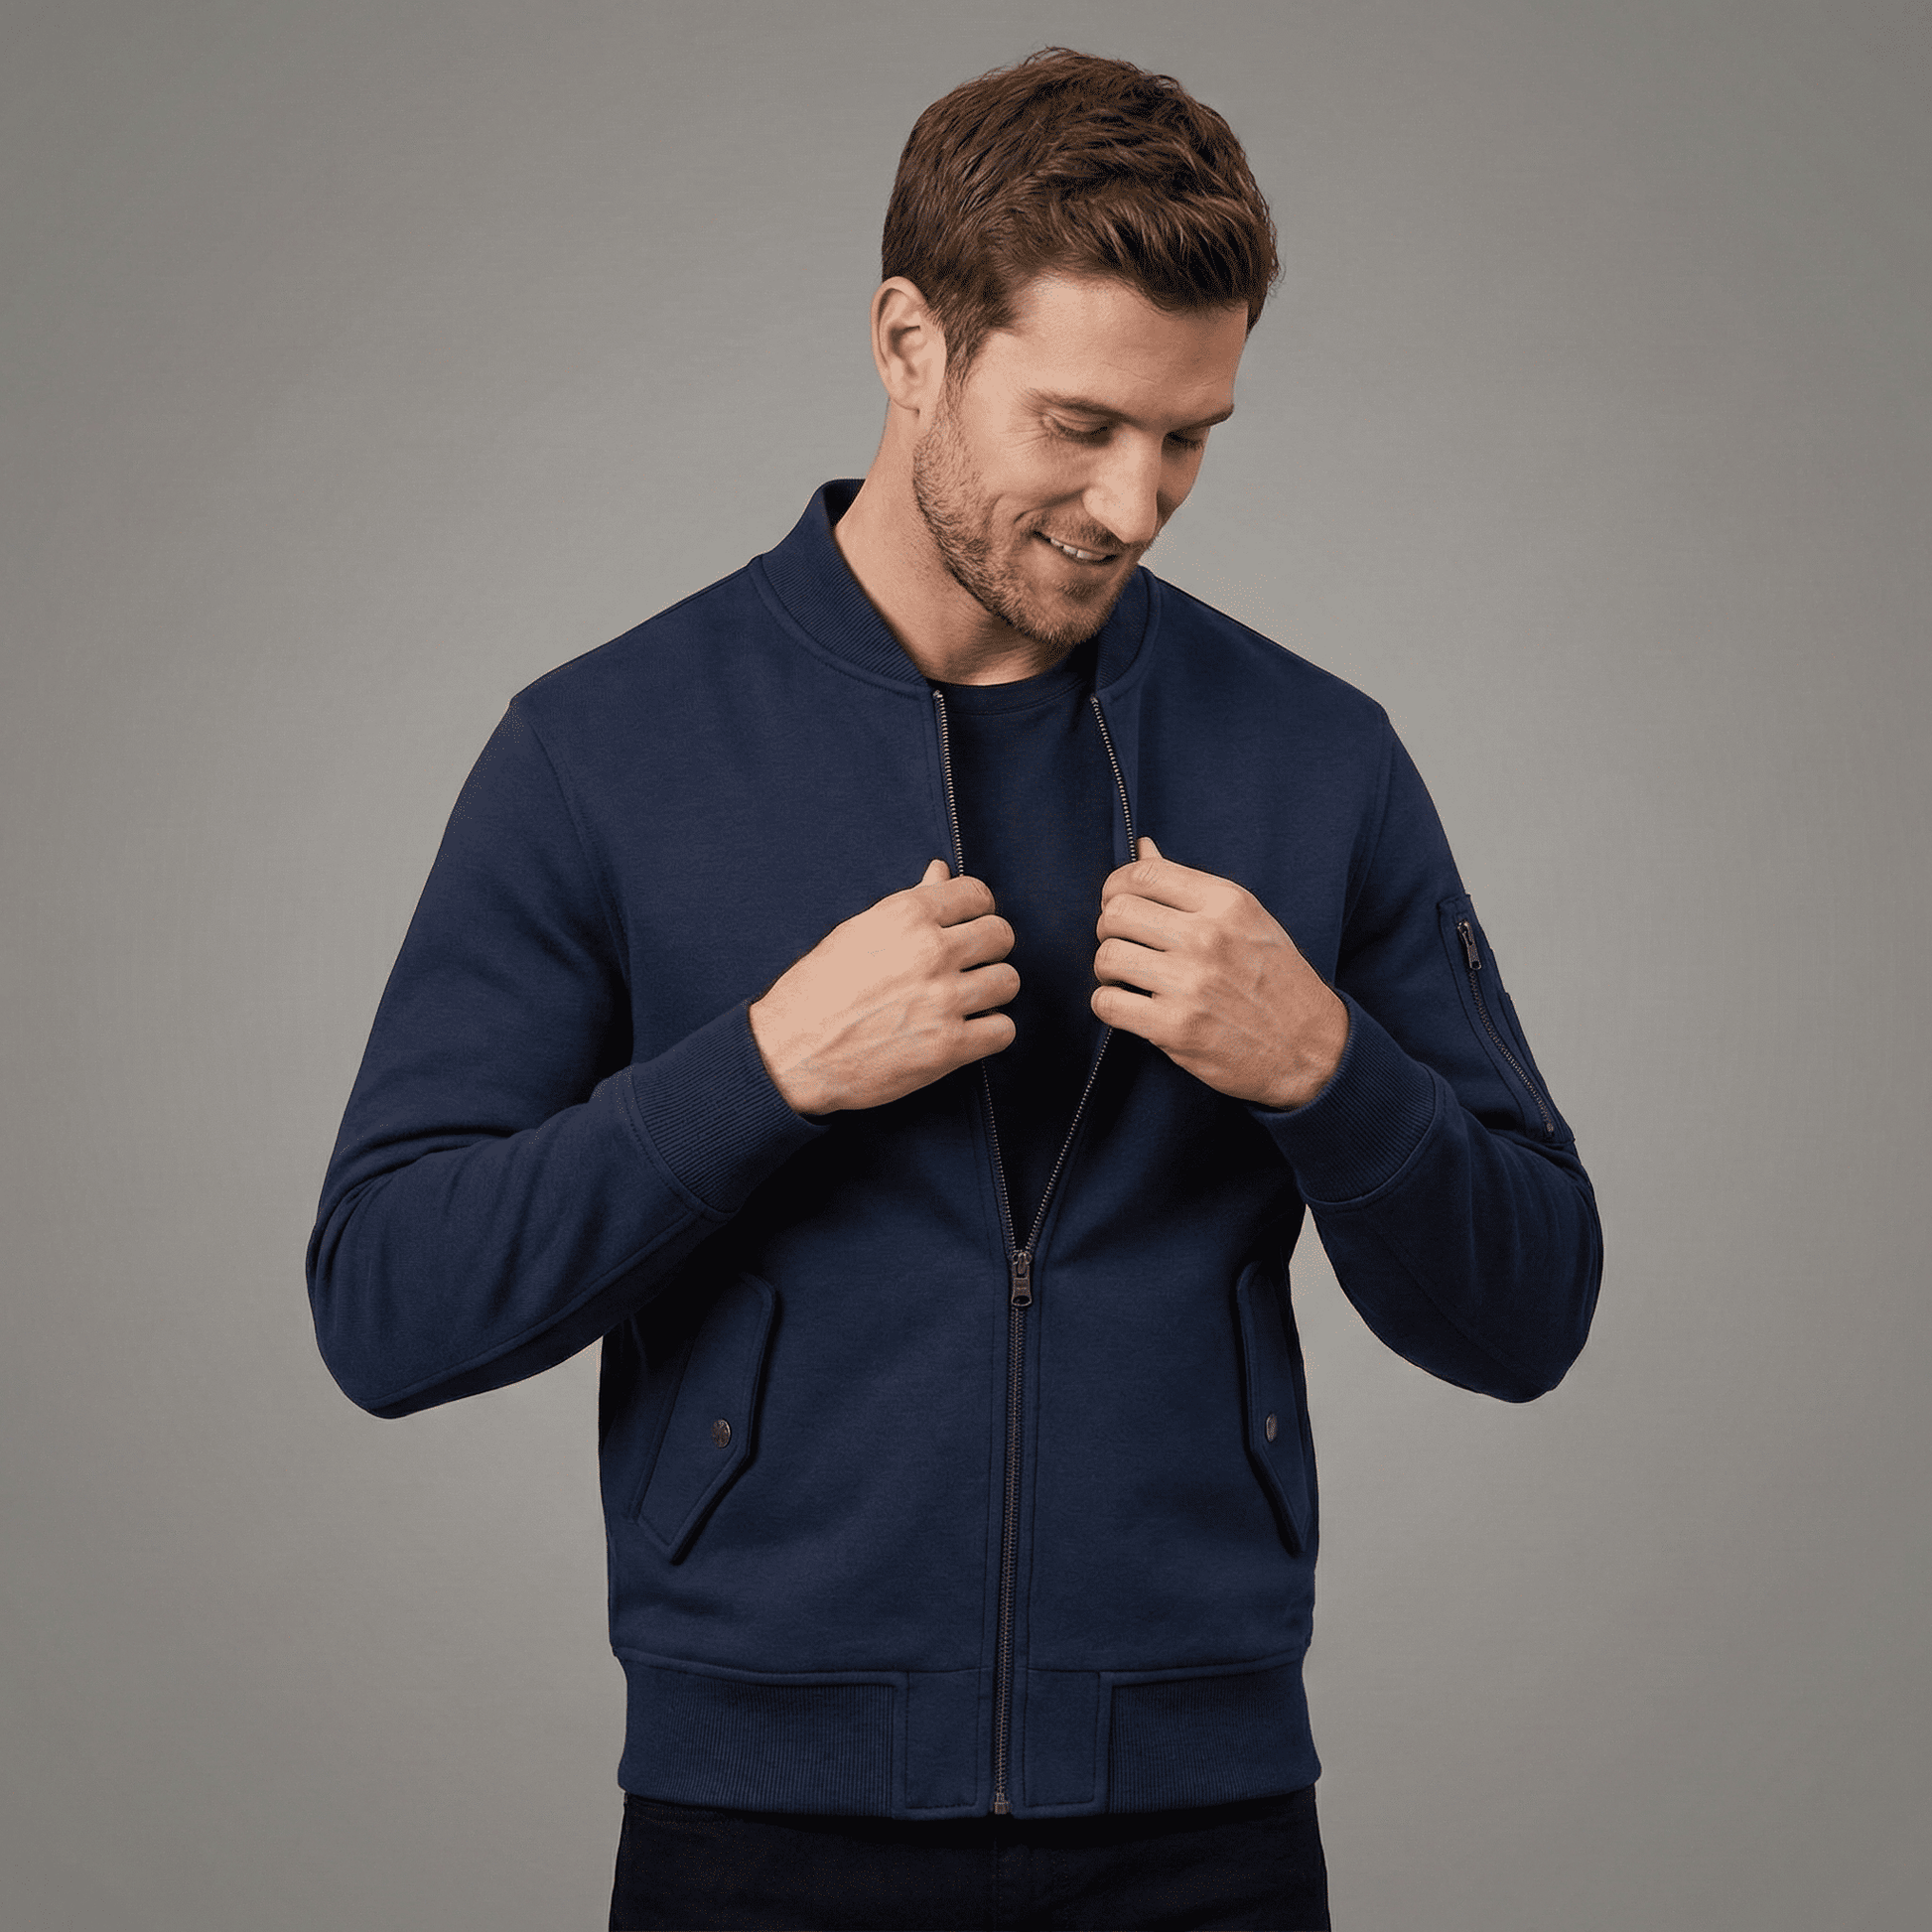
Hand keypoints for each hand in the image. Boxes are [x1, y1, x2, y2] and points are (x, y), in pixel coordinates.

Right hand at [749, 859, 1018, 1115]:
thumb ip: (910, 902)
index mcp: (907, 915)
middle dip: (989, 949)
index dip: (976, 911)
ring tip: (967, 1000)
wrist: (790, 1053)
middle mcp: (931, 952)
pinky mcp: (948, 1047)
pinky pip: (1003, 1030)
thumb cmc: (818, 990)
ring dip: (992, 991)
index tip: (967, 927)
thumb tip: (940, 870)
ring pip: (1007, 981)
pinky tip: (967, 1031)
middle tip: (969, 966)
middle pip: (1001, 935)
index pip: (977, 895)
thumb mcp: (858, 931)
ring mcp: (943, 1000)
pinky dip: (989, 1032)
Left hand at [1092, 836, 1347, 1110]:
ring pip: (1107, 956)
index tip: (1117, 904)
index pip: (1143, 874)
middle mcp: (1208, 937)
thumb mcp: (1246, 920)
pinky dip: (1109, 1005)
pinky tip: (1130, 1007)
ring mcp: (1191, 984)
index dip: (1116, 888)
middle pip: (1117, 913)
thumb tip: (1143, 847)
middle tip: (1125, 945)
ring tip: (1127, 978)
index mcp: (1227, 903)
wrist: (1310, 1048)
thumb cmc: (1276, 980)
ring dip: (1107, 969)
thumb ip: (1190, 888)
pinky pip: (1107, 1003)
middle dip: (1109, 929)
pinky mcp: (1175, 1028)